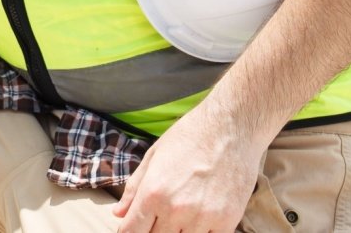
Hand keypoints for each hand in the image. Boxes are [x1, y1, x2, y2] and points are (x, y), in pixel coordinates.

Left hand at [112, 108, 261, 232]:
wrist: (231, 126)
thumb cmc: (190, 136)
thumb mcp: (154, 156)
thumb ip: (134, 188)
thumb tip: (119, 213)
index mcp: (153, 192)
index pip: (131, 231)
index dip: (128, 232)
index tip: (133, 227)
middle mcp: (176, 209)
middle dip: (152, 230)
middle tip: (159, 216)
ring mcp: (202, 218)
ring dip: (177, 232)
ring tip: (180, 215)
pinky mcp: (227, 221)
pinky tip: (199, 220)